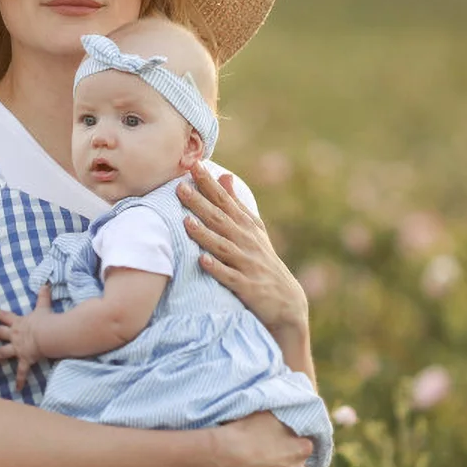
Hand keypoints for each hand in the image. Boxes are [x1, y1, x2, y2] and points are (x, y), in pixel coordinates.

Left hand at [0, 288, 51, 391]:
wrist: (48, 334)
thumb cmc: (45, 320)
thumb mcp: (43, 307)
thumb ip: (43, 296)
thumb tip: (46, 284)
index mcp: (18, 322)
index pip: (3, 316)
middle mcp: (15, 335)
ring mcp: (18, 348)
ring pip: (2, 352)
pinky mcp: (25, 359)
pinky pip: (22, 371)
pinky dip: (20, 380)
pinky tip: (17, 388)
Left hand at [177, 168, 309, 336]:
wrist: (286, 300)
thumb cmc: (263, 261)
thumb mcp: (254, 230)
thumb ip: (237, 204)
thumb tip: (224, 176)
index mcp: (247, 226)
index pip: (225, 201)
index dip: (209, 184)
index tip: (194, 165)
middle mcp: (247, 241)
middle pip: (220, 219)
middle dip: (200, 203)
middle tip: (180, 187)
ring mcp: (247, 264)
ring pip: (223, 246)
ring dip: (205, 234)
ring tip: (186, 222)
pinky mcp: (246, 286)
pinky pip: (229, 276)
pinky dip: (217, 268)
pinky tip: (203, 260)